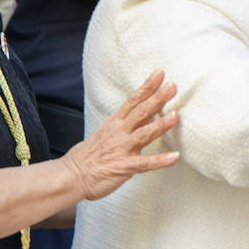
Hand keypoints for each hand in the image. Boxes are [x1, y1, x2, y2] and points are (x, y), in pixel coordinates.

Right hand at [64, 69, 179, 200]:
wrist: (72, 175)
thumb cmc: (90, 155)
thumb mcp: (107, 132)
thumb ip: (128, 122)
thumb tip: (149, 112)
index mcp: (115, 123)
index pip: (133, 100)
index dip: (147, 87)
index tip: (160, 73)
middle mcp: (119, 133)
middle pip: (140, 112)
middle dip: (157, 99)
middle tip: (172, 86)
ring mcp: (122, 149)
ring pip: (144, 134)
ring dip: (160, 125)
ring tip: (176, 115)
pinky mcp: (124, 167)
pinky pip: (145, 163)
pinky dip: (160, 160)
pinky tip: (174, 157)